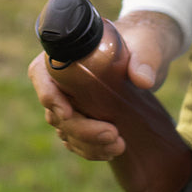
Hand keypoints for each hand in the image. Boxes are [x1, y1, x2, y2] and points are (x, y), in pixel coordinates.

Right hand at [27, 10, 183, 160]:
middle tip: (112, 134)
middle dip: (81, 129)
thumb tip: (144, 80)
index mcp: (67, 54)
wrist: (150, 53)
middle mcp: (62, 79)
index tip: (69, 113)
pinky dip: (92, 149)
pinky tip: (113, 151)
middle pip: (56, 111)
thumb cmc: (142, 40)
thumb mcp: (146, 45)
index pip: (41, 74)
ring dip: (89, 144)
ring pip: (66, 131)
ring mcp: (70, 101)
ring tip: (119, 145)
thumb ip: (145, 59)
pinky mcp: (83, 117)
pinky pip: (77, 140)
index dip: (50, 95)